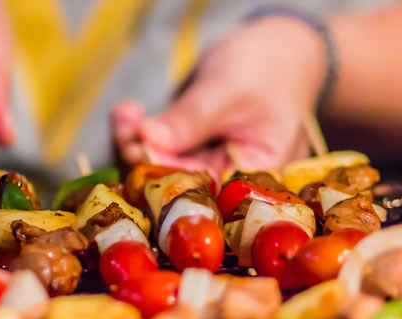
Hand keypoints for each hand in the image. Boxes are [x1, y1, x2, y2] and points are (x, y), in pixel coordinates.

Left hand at [112, 17, 325, 181]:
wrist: (277, 47)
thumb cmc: (267, 66)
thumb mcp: (228, 90)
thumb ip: (191, 120)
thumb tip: (146, 141)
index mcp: (255, 176)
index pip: (203, 189)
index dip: (165, 174)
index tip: (136, 148)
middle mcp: (230, 179)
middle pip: (178, 183)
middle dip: (144, 156)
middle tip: (125, 126)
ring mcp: (208, 164)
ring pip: (162, 167)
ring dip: (135, 142)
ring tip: (124, 115)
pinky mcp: (191, 149)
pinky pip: (160, 150)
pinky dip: (140, 132)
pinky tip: (127, 113)